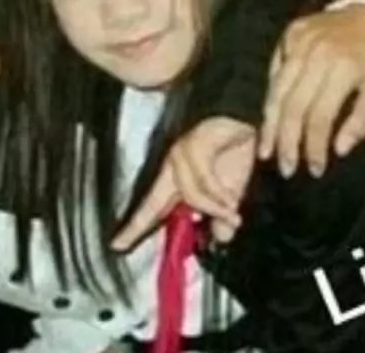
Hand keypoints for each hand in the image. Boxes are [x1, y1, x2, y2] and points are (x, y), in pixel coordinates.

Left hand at [111, 117, 256, 250]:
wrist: (247, 118)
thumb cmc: (236, 151)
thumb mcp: (232, 192)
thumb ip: (223, 214)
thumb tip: (221, 238)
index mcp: (177, 179)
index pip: (153, 208)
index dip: (136, 227)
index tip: (118, 245)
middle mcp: (173, 168)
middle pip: (152, 202)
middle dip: (139, 224)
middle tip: (121, 243)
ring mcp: (182, 155)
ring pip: (190, 194)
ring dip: (215, 209)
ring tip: (233, 217)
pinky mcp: (196, 145)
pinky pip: (205, 181)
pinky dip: (221, 196)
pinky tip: (232, 203)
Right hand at [258, 4, 364, 177]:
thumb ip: (363, 120)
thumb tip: (339, 150)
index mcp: (343, 67)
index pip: (319, 116)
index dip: (313, 146)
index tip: (313, 170)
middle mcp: (316, 53)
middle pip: (292, 105)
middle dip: (286, 141)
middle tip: (285, 168)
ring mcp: (300, 41)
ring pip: (277, 90)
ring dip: (270, 124)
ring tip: (265, 151)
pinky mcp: (290, 34)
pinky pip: (274, 71)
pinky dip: (270, 97)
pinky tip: (268, 120)